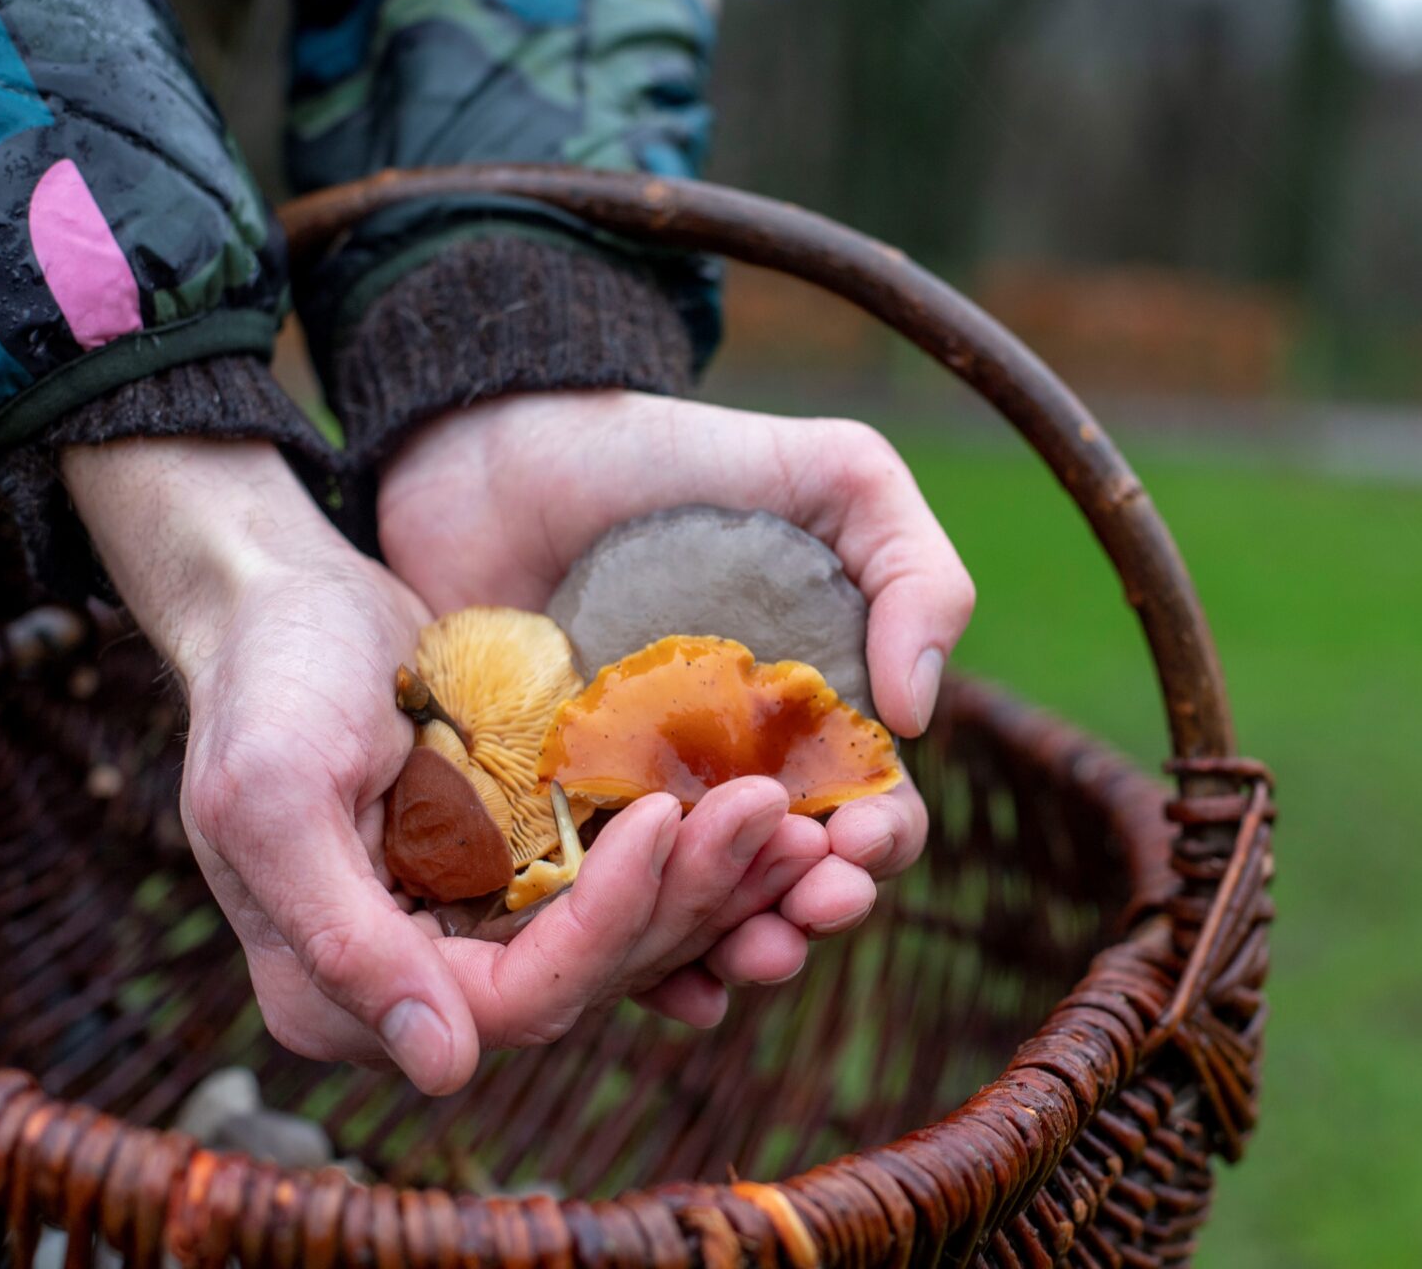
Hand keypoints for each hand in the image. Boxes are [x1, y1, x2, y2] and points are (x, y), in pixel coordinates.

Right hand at [63, 439, 842, 1087]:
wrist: (285, 600)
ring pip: (627, 937)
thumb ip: (343, 938)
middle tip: (770, 807)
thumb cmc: (263, 682)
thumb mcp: (275, 797)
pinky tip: (764, 814)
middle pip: (590, 974)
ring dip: (715, 883)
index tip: (666, 815)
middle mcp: (424, 979)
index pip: (516, 1000)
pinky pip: (628, 886)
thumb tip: (445, 1069)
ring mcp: (480, 926)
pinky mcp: (525, 870)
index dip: (606, 921)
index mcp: (350, 992)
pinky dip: (694, 856)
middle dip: (688, 895)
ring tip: (796, 815)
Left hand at [376, 392, 976, 1004]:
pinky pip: (592, 908)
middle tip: (802, 919)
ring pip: (698, 911)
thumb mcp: (836, 477)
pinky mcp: (544, 818)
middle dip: (812, 912)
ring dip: (735, 949)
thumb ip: (915, 571)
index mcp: (809, 718)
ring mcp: (635, 805)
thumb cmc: (675, 456)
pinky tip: (661, 981)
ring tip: (741, 958)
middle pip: (790, 880)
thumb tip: (919, 710)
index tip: (858, 844)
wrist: (502, 440)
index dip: (880, 841)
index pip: (870, 809)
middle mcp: (729, 777)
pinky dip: (634, 956)